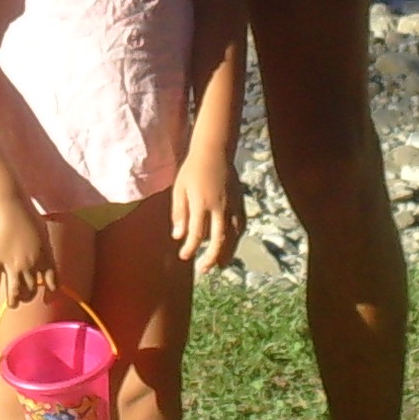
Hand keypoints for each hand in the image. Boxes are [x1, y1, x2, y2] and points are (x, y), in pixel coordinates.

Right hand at [0, 200, 57, 306]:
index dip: (51, 291)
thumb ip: (46, 248)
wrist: (8, 206)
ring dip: (14, 301)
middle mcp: (30, 265)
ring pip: (14, 292)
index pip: (52, 281)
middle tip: (25, 298)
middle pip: (31, 289)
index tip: (48, 297)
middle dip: (29, 296)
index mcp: (44, 257)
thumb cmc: (27, 213)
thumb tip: (46, 259)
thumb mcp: (44, 231)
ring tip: (12, 304)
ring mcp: (11, 265)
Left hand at [171, 153, 244, 268]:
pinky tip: (231, 244)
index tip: (184, 256)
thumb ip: (179, 213)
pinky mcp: (241, 201)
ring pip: (233, 235)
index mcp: (201, 203)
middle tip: (204, 269)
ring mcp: (233, 205)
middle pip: (218, 239)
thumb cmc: (192, 169)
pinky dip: (236, 238)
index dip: (190, 248)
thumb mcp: (179, 188)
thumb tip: (178, 236)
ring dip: (227, 252)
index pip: (196, 234)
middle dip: (211, 257)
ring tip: (220, 265)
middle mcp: (219, 207)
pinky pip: (241, 225)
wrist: (214, 150)